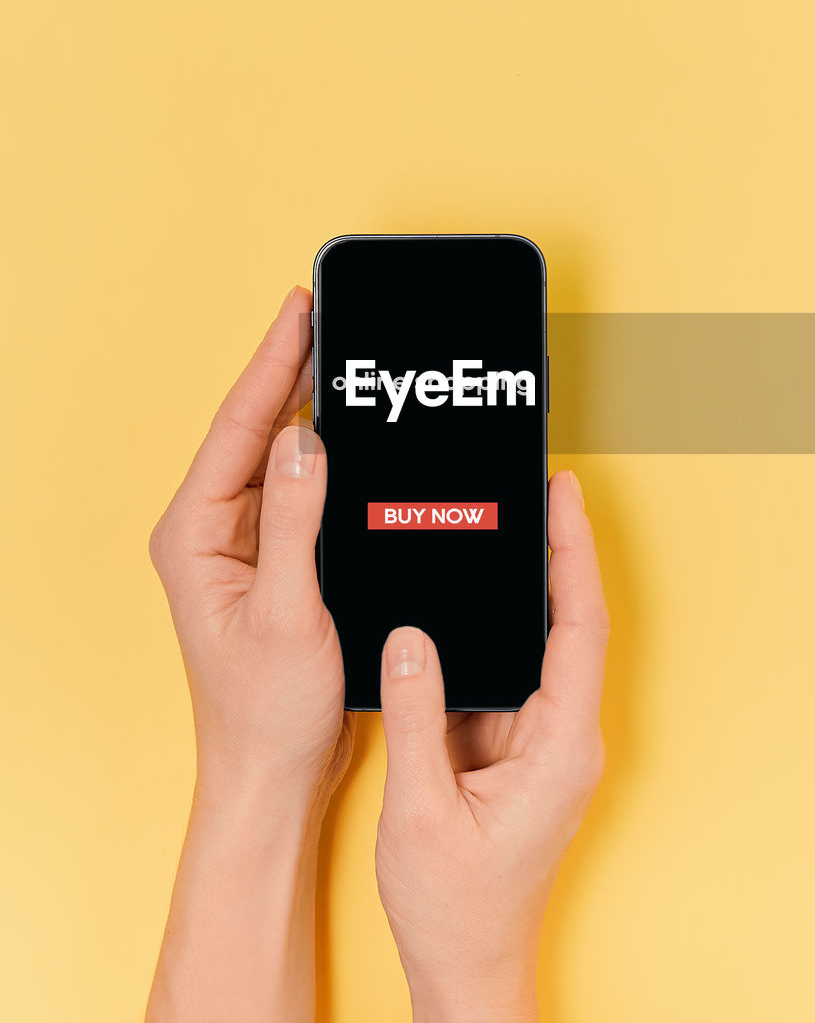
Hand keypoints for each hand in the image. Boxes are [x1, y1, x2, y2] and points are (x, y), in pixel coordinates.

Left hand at [148, 284, 352, 807]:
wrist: (272, 771)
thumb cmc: (265, 709)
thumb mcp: (287, 612)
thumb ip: (292, 521)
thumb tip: (304, 439)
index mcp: (196, 535)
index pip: (239, 428)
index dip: (271, 363)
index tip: (299, 311)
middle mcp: (211, 529)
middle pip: (254, 429)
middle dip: (289, 369)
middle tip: (327, 315)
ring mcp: (241, 543)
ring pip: (277, 454)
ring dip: (307, 406)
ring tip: (341, 354)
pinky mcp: (272, 558)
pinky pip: (299, 488)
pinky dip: (325, 454)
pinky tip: (351, 431)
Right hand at [375, 470, 607, 1022]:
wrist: (468, 968)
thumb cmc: (456, 907)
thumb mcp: (422, 808)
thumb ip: (417, 716)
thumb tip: (408, 636)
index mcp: (561, 747)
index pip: (579, 630)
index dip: (574, 556)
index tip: (564, 497)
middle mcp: (563, 737)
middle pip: (568, 625)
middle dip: (556, 553)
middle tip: (534, 487)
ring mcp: (540, 742)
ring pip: (536, 647)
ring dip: (521, 590)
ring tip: (496, 526)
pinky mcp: (514, 749)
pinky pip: (503, 675)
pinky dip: (485, 633)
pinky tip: (460, 601)